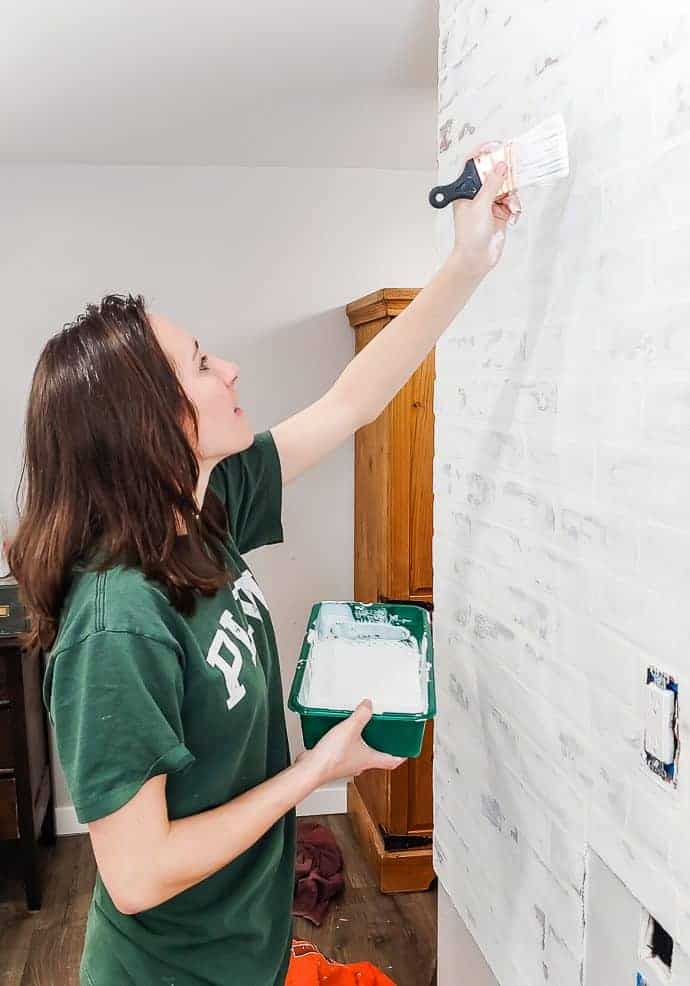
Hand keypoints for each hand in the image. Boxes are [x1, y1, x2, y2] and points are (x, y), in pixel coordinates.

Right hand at [296, 699, 406, 785]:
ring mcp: (347, 764)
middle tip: (384, 734)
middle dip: (381, 746)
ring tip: (361, 728)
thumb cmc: (331, 758)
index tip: (406, 750)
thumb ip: (362, 715)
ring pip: (360, 754)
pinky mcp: (334, 761)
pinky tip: (340, 731)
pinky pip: (344, 751)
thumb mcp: (350, 729)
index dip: (401, 756)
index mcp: (369, 759)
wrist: (310, 768)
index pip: (392, 761)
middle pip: (376, 757)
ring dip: (362, 743)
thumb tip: (369, 705)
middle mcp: (360, 764)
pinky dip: (346, 742)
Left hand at [451, 140, 521, 278]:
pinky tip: (512, 217)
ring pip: (506, 188)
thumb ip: (493, 184)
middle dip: (505, 174)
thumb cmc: (470, 235)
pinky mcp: (500, 214)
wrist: (477, 259)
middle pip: (493, 174)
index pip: (472, 164)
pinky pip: (512, 202)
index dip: (483, 153)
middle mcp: (477, 195)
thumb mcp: (481, 205)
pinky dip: (514, 208)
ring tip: (510, 207)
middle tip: (514, 168)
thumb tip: (501, 165)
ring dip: (512, 196)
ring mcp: (489, 204)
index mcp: (465, 190)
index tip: (496, 146)